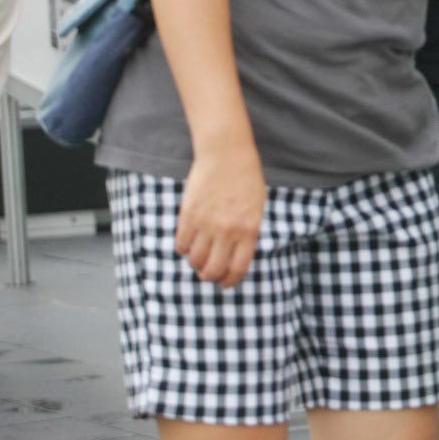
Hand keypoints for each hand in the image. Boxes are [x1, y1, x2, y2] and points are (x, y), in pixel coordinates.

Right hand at [174, 144, 266, 288]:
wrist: (227, 155)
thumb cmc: (246, 179)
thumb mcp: (257, 208)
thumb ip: (248, 232)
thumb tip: (236, 256)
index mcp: (248, 230)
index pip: (237, 268)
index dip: (230, 282)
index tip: (225, 284)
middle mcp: (227, 231)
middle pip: (213, 270)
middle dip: (210, 277)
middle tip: (208, 275)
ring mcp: (206, 224)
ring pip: (195, 260)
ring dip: (196, 264)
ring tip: (199, 259)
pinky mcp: (188, 216)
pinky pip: (181, 244)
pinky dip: (183, 250)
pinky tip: (188, 245)